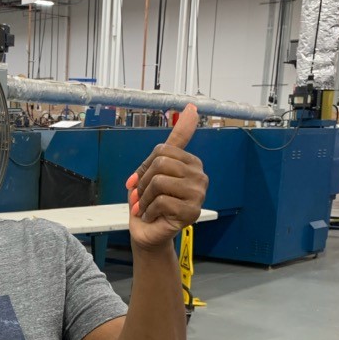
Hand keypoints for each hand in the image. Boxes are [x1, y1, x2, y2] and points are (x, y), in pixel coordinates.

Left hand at [125, 104, 207, 249]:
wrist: (147, 232)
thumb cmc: (150, 201)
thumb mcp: (155, 167)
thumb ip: (175, 139)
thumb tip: (192, 107)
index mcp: (192, 163)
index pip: (162, 151)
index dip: (144, 167)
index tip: (139, 182)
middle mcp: (200, 177)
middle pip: (161, 164)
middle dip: (143, 183)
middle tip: (142, 197)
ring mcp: (198, 195)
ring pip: (160, 182)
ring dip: (145, 198)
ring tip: (147, 207)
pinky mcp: (193, 212)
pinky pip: (162, 201)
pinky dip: (149, 211)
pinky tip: (153, 217)